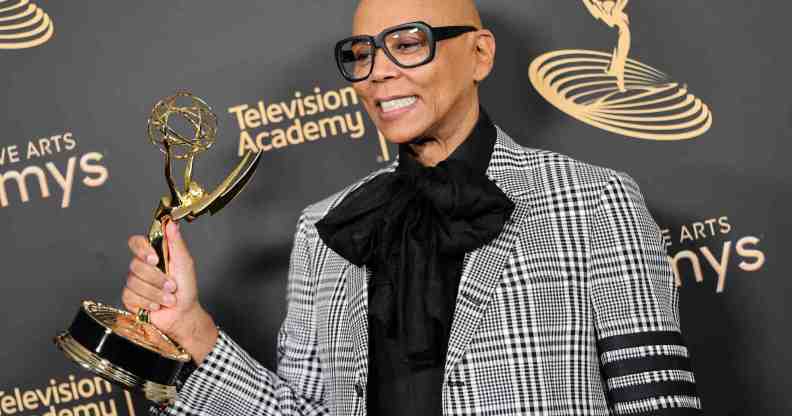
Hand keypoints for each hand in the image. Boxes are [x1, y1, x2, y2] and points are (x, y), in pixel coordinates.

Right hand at [123, 221, 217, 362]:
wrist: (183, 313)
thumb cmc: (186, 288)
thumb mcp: (185, 263)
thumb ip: (176, 243)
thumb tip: (171, 223)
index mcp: (153, 255)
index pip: (136, 243)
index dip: (141, 249)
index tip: (154, 259)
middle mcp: (141, 267)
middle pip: (135, 265)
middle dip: (157, 278)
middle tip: (172, 285)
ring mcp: (134, 282)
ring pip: (134, 282)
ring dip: (156, 293)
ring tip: (169, 298)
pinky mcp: (130, 298)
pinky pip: (131, 296)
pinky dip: (148, 302)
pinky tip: (157, 306)